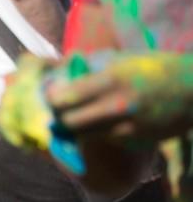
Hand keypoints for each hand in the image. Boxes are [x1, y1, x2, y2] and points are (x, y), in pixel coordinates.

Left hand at [47, 52, 192, 142]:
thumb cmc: (150, 68)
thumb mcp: (117, 60)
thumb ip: (86, 68)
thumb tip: (56, 73)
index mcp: (110, 81)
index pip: (63, 99)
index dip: (51, 98)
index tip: (51, 94)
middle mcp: (118, 107)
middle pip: (68, 123)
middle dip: (59, 116)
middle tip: (59, 109)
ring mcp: (128, 127)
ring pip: (85, 135)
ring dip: (77, 127)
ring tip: (78, 114)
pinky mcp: (137, 142)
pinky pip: (105, 140)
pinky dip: (98, 133)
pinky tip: (103, 121)